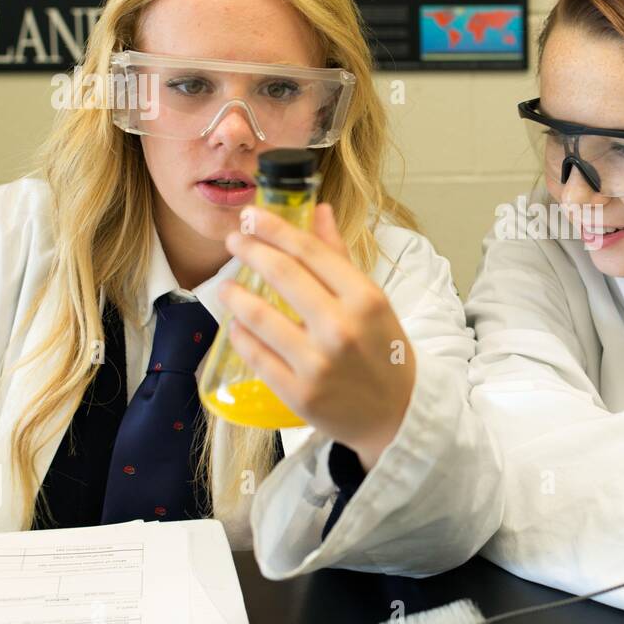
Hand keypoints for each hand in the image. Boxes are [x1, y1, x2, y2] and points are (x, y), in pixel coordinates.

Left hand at [219, 203, 415, 469]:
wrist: (398, 413)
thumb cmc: (384, 350)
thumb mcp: (372, 301)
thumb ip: (340, 256)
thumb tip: (317, 210)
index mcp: (365, 298)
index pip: (310, 251)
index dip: (274, 228)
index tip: (250, 215)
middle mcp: (341, 328)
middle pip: (282, 274)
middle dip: (249, 250)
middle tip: (233, 240)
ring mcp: (318, 363)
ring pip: (260, 316)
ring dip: (234, 294)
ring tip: (225, 286)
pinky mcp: (299, 393)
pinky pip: (256, 356)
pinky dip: (241, 335)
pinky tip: (237, 324)